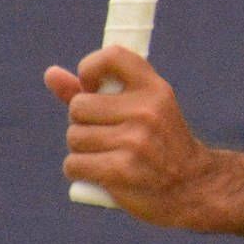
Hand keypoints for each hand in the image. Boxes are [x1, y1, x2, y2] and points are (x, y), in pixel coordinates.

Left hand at [44, 47, 218, 225]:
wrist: (194, 187)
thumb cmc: (160, 145)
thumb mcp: (139, 110)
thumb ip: (93, 92)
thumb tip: (50, 74)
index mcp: (154, 89)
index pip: (111, 56)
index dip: (90, 70)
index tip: (93, 90)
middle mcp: (146, 111)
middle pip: (79, 107)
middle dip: (84, 123)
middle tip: (108, 135)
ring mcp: (134, 141)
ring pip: (74, 138)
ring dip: (82, 151)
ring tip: (108, 156)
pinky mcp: (121, 170)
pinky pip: (74, 164)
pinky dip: (81, 171)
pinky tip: (102, 175)